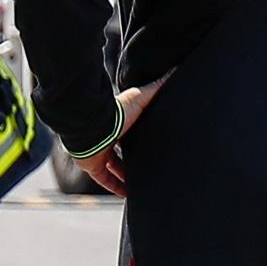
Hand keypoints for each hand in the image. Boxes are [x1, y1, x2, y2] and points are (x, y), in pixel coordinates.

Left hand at [81, 77, 171, 196]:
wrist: (93, 127)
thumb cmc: (117, 112)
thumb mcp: (141, 98)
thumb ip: (157, 88)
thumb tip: (173, 71)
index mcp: (119, 123)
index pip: (130, 131)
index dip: (140, 138)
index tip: (153, 144)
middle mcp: (108, 138)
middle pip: (122, 151)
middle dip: (133, 159)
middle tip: (150, 167)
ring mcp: (99, 153)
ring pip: (113, 167)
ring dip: (125, 177)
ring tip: (142, 186)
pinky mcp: (93, 166)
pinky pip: (104, 180)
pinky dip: (115, 187)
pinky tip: (127, 194)